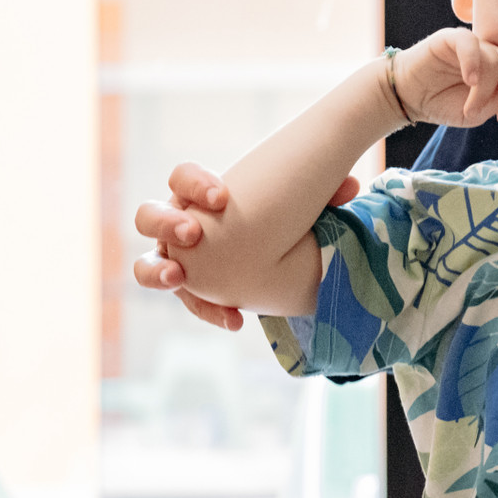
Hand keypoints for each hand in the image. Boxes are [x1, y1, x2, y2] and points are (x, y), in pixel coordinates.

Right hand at [133, 160, 359, 330]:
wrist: (280, 245)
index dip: (194, 184)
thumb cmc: (282, 213)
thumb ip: (324, 191)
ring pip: (146, 265)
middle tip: (193, 233)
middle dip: (166, 223)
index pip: (180, 178)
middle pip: (148, 217)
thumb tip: (352, 185)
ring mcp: (176, 260)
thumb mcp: (304, 200)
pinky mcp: (190, 289)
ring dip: (156, 272)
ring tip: (177, 278)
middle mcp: (177, 224)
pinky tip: (235, 319)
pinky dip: (207, 310)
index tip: (223, 198)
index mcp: (197, 194)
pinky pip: (189, 302)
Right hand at [394, 28, 497, 128]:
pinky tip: (469, 82)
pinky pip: (471, 44)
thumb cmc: (447, 103)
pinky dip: (474, 64)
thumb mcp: (480, 111)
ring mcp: (476, 45)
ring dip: (487, 92)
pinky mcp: (452, 39)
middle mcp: (495, 54)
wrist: (411, 97)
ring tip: (471, 110)